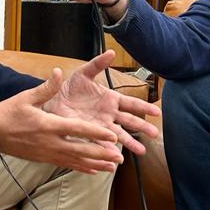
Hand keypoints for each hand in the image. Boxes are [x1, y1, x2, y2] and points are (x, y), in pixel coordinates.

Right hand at [0, 77, 124, 173]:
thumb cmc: (8, 113)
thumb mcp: (27, 97)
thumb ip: (46, 87)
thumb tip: (58, 72)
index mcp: (49, 125)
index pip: (78, 130)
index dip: (97, 133)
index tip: (113, 136)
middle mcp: (51, 143)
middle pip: (81, 150)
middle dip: (101, 154)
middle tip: (119, 158)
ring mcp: (47, 154)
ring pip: (76, 161)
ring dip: (95, 164)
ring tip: (112, 167)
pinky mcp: (44, 159)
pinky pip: (66, 165)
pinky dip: (82, 168)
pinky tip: (93, 171)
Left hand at [42, 49, 159, 156]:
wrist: (53, 100)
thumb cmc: (70, 87)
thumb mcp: (84, 73)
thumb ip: (98, 64)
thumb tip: (111, 52)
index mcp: (111, 98)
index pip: (132, 103)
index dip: (144, 107)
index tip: (156, 112)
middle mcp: (109, 113)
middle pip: (130, 121)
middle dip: (142, 127)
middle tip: (155, 134)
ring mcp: (101, 125)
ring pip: (119, 135)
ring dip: (130, 142)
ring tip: (141, 151)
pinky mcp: (90, 133)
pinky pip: (102, 142)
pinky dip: (109, 150)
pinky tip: (117, 157)